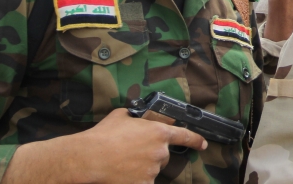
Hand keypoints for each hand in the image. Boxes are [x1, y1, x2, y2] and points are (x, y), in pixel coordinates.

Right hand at [4, 108, 206, 183]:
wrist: (89, 157)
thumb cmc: (104, 135)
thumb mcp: (124, 116)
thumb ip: (140, 118)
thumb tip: (143, 118)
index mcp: (159, 132)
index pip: (185, 136)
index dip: (196, 140)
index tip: (203, 144)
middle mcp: (160, 152)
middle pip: (163, 156)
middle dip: (152, 155)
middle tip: (131, 153)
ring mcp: (152, 170)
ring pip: (152, 170)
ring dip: (142, 168)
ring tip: (122, 162)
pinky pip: (144, 182)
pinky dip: (135, 180)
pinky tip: (122, 174)